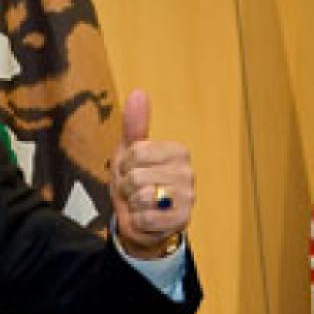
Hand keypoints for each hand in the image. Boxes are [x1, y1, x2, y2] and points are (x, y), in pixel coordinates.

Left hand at [109, 89, 194, 258]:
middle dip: (127, 186)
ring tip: (140, 203)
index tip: (131, 169)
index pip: (136, 152)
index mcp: (178, 151)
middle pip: (136, 176)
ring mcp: (187, 198)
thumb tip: (138, 92)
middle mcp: (188, 172)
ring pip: (142, 197)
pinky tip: (146, 217)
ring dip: (132, 204)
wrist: (139, 218)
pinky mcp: (181, 221)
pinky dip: (138, 221)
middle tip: (135, 190)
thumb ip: (135, 124)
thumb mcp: (129, 151)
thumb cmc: (136, 181)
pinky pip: (145, 219)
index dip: (125, 164)